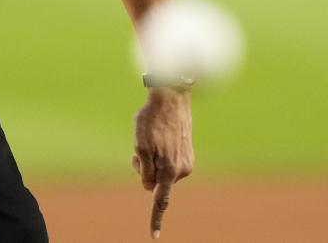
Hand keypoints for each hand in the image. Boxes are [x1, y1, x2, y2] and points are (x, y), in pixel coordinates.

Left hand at [132, 88, 192, 238]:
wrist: (171, 98)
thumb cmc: (151, 120)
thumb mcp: (140, 145)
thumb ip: (144, 170)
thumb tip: (149, 187)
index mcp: (169, 170)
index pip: (160, 200)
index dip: (155, 219)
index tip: (154, 236)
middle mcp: (181, 170)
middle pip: (153, 181)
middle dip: (143, 169)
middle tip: (141, 146)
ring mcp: (186, 163)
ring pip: (159, 172)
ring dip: (151, 160)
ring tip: (152, 137)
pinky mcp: (187, 155)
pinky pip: (167, 163)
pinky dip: (159, 155)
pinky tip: (160, 136)